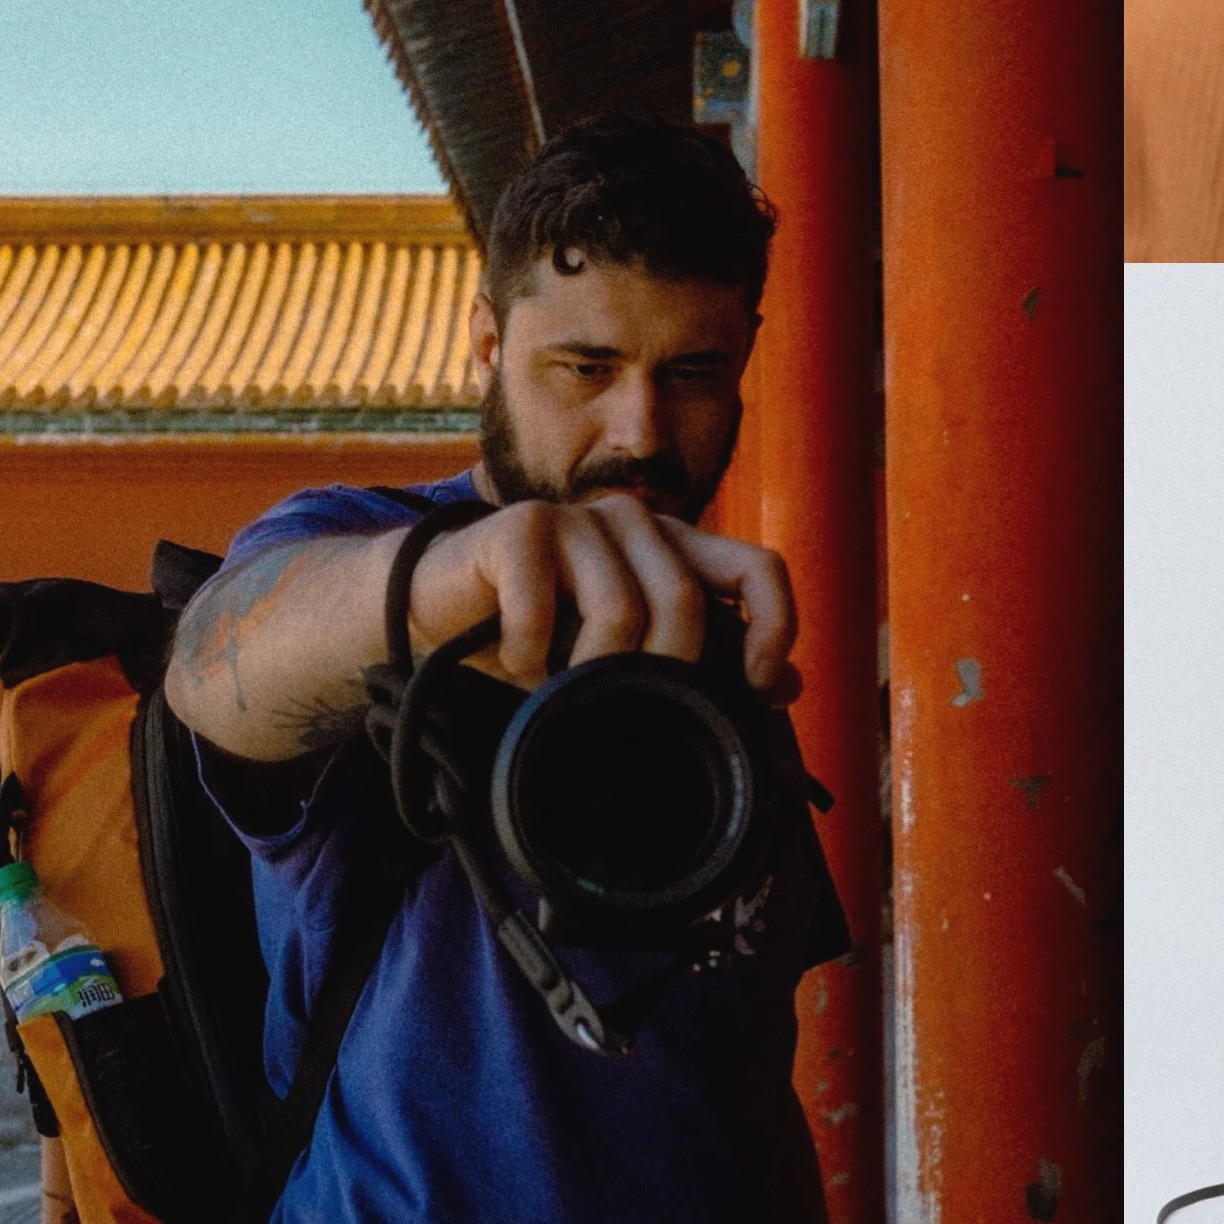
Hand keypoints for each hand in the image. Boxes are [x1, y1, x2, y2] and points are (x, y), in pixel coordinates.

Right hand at [409, 490, 798, 692]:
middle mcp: (637, 522)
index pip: (759, 569)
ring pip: (619, 613)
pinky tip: (515, 658)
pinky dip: (528, 657)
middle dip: (655, 674)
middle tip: (614, 705)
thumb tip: (785, 686)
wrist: (437, 609)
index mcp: (676, 548)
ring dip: (582, 675)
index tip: (756, 687)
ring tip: (554, 682)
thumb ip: (700, 661)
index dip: (774, 626)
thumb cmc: (541, 634)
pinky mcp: (523, 526)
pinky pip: (544, 612)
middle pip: (685, 603)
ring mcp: (581, 518)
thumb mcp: (626, 657)